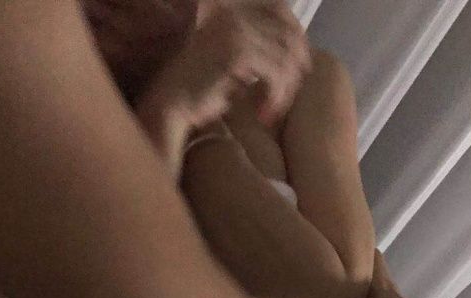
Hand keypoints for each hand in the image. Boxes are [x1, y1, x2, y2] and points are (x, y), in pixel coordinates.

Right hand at [145, 0, 310, 130]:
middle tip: (286, 97)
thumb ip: (256, 55)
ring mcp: (236, 31)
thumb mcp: (231, 67)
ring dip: (284, 90)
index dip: (298, 38)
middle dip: (294, 69)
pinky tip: (263, 114)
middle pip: (288, 35)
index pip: (281, 11)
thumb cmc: (197, 94)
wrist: (170, 106)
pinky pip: (276, 73)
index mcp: (232, 13)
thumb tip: (292, 58)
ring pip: (285, 58)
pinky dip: (276, 97)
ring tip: (271, 111)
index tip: (301, 68)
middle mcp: (235, 16)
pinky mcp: (238, 53)